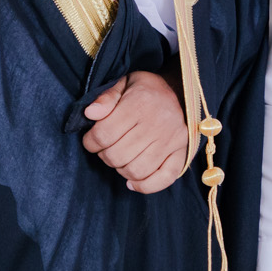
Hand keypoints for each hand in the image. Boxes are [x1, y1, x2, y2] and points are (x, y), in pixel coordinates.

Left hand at [80, 70, 186, 193]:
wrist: (182, 92)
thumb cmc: (148, 90)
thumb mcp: (125, 83)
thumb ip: (106, 98)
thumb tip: (89, 114)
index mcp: (140, 102)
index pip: (105, 133)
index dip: (91, 141)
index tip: (90, 140)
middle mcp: (157, 123)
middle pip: (118, 155)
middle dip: (104, 155)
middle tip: (104, 149)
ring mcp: (171, 141)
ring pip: (136, 170)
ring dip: (120, 169)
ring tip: (119, 159)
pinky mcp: (182, 153)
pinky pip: (164, 179)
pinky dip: (144, 186)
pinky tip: (132, 182)